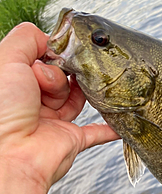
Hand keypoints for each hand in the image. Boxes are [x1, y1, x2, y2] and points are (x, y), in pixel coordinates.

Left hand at [0, 22, 119, 193]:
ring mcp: (53, 122)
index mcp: (17, 84)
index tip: (56, 53)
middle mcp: (33, 102)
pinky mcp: (71, 140)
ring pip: (77, 98)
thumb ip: (27, 38)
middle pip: (61, 77)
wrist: (11, 156)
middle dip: (63, 72)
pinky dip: (109, 126)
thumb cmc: (2, 112)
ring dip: (84, 91)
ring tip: (87, 84)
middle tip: (59, 75)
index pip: (42, 60)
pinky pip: (96, 131)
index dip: (51, 54)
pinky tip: (119, 119)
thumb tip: (50, 37)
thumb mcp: (6, 59)